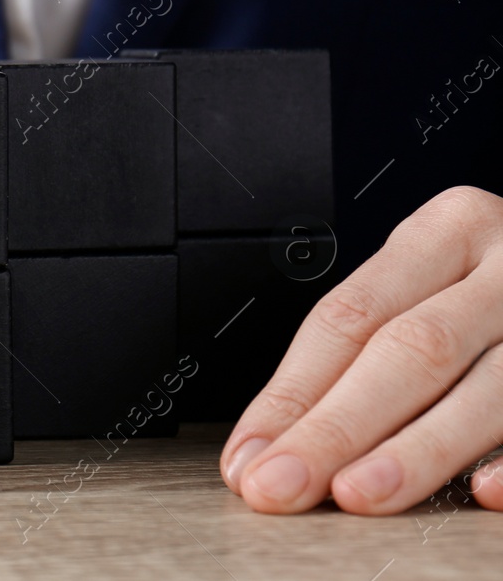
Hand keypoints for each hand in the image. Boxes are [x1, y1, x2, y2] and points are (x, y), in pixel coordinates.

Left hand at [222, 185, 502, 514]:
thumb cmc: (494, 287)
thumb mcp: (431, 283)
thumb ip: (363, 348)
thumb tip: (269, 444)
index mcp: (448, 232)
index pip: (350, 316)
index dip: (292, 392)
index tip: (249, 455)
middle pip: (410, 350)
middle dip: (337, 426)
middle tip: (282, 485)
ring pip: (488, 388)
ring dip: (417, 450)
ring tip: (356, 495)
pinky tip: (480, 493)